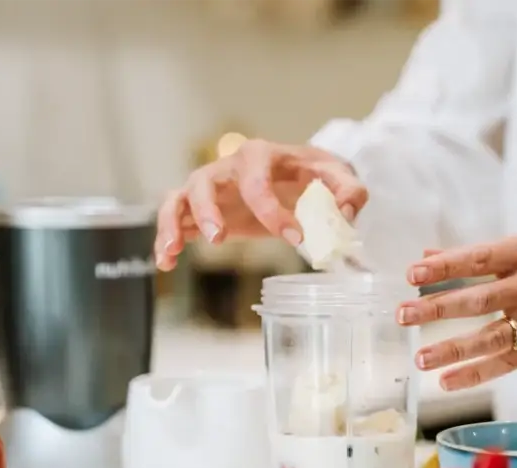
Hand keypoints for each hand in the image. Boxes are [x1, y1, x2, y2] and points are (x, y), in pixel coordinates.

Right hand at [154, 140, 366, 270]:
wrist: (302, 175)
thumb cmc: (316, 174)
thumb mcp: (339, 177)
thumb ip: (349, 191)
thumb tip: (346, 213)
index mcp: (261, 156)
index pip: (257, 182)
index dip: (273, 211)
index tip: (296, 238)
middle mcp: (228, 168)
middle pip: (204, 182)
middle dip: (207, 211)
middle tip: (219, 239)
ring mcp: (212, 188)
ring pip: (179, 198)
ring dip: (173, 224)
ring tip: (172, 252)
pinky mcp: (204, 209)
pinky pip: (175, 218)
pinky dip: (167, 238)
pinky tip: (166, 263)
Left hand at [395, 234, 516, 389]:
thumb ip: (481, 254)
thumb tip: (430, 255)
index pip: (476, 260)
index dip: (443, 268)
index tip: (412, 274)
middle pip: (477, 299)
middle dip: (437, 307)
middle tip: (403, 315)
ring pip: (491, 336)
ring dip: (453, 348)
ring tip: (421, 359)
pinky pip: (509, 362)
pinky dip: (479, 373)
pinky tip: (450, 382)